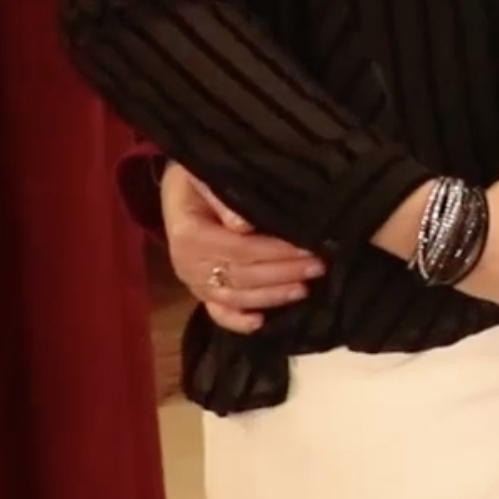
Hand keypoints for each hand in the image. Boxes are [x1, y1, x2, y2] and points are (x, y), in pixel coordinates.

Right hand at [162, 163, 322, 333]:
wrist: (178, 188)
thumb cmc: (196, 177)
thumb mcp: (206, 174)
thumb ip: (223, 198)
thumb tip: (243, 225)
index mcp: (190, 235)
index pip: (241, 250)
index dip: (277, 252)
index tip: (310, 249)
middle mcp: (187, 264)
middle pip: (243, 276)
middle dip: (284, 273)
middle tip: (320, 267)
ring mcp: (192, 281)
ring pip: (235, 298)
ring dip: (272, 296)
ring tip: (305, 289)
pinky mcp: (199, 290)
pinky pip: (216, 312)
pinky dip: (236, 321)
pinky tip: (261, 323)